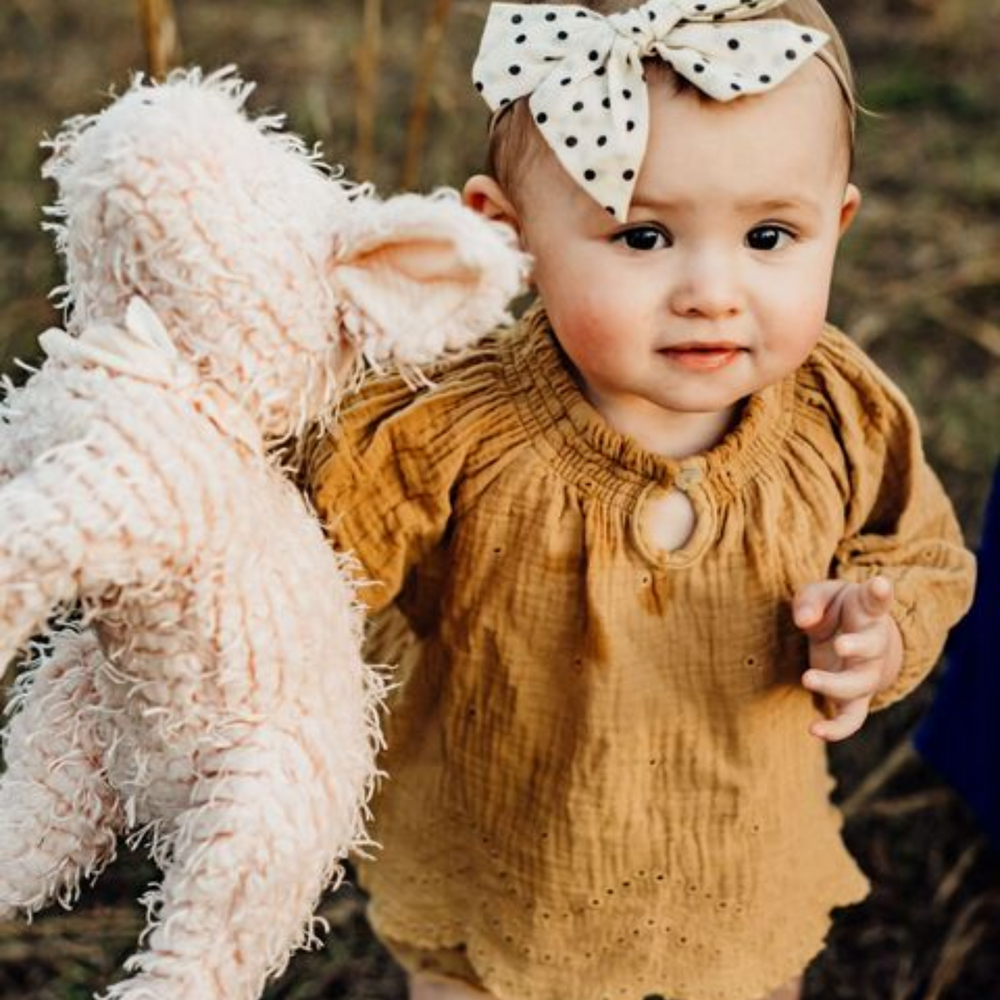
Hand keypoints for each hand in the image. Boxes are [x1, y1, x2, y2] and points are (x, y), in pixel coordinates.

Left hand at [792, 576, 902, 741]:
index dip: (880, 593)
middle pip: (873, 648)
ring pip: (860, 685)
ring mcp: (866, 674)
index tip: (881, 585)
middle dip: (859, 647)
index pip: (877, 601)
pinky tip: (814, 731)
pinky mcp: (854, 697)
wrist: (854, 636)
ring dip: (836, 685)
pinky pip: (851, 718)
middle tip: (839, 644)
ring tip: (808, 678)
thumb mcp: (821, 595)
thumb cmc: (837, 610)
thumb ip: (810, 601)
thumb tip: (804, 621)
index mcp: (868, 613)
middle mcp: (874, 645)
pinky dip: (837, 728)